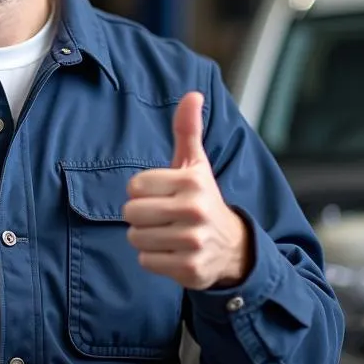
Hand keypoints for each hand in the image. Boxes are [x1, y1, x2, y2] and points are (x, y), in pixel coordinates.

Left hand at [122, 92, 249, 290]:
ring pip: (135, 238)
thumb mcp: (195, 164)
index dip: (142, 191)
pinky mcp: (190, 270)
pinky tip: (173, 253)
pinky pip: (145, 261)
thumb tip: (192, 94)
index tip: (161, 194)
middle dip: (141, 215)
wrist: (233, 247)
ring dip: (146, 237)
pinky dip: (154, 259)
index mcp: (192, 182)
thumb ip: (187, 129)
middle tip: (163, 216)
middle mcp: (195, 211)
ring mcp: (193, 242)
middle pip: (131, 213)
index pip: (134, 186)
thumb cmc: (202, 199)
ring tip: (168, 234)